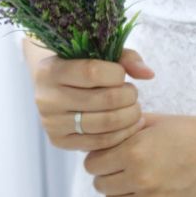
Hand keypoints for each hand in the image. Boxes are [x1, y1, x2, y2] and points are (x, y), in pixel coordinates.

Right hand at [22, 36, 154, 151]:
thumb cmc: (79, 66)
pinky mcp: (59, 141)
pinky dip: (122, 134)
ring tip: (134, 108)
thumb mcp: (96, 54)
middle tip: (133, 93)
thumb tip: (149, 74)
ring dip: (129, 116)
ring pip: (103, 124)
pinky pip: (99, 142)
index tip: (122, 74)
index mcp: (49, 70)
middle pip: (102, 100)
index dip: (116, 74)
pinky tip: (130, 124)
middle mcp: (46, 97)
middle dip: (128, 96)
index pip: (91, 72)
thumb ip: (124, 58)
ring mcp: (51, 122)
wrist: (53, 87)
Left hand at [84, 110, 195, 196]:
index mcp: (133, 153)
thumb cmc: (183, 131)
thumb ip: (120, 131)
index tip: (104, 154)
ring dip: (117, 191)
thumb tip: (96, 138)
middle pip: (100, 185)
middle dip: (104, 173)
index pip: (92, 165)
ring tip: (130, 178)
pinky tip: (146, 190)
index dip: (95, 158)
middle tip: (117, 165)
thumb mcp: (147, 121)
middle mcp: (140, 179)